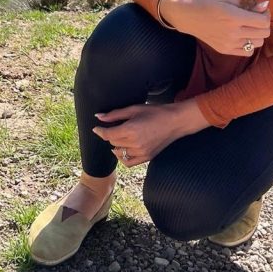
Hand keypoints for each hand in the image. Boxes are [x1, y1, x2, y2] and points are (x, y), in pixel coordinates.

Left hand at [92, 100, 208, 166]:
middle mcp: (135, 143)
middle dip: (111, 135)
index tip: (96, 128)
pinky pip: (128, 162)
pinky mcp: (147, 157)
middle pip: (113, 142)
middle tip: (115, 127)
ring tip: (120, 137)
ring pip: (119, 152)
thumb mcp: (134, 109)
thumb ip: (115, 114)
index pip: (108, 134)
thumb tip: (99, 116)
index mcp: (131, 130)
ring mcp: (141, 152)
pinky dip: (123, 157)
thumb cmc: (156, 112)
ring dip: (116, 145)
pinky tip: (123, 149)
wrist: (176, 121)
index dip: (100, 131)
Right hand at [160, 0, 270, 56]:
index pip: (263, 22)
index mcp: (233, 17)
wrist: (187, 15)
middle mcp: (232, 32)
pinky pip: (247, 52)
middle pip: (264, 33)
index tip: (260, 9)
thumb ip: (247, 3)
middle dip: (264, 24)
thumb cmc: (206, 1)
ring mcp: (228, 43)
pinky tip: (243, 35)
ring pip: (258, 43)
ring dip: (258, 34)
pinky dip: (249, 44)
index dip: (266, 14)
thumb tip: (265, 6)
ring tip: (249, 26)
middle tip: (256, 16)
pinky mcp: (224, 49)